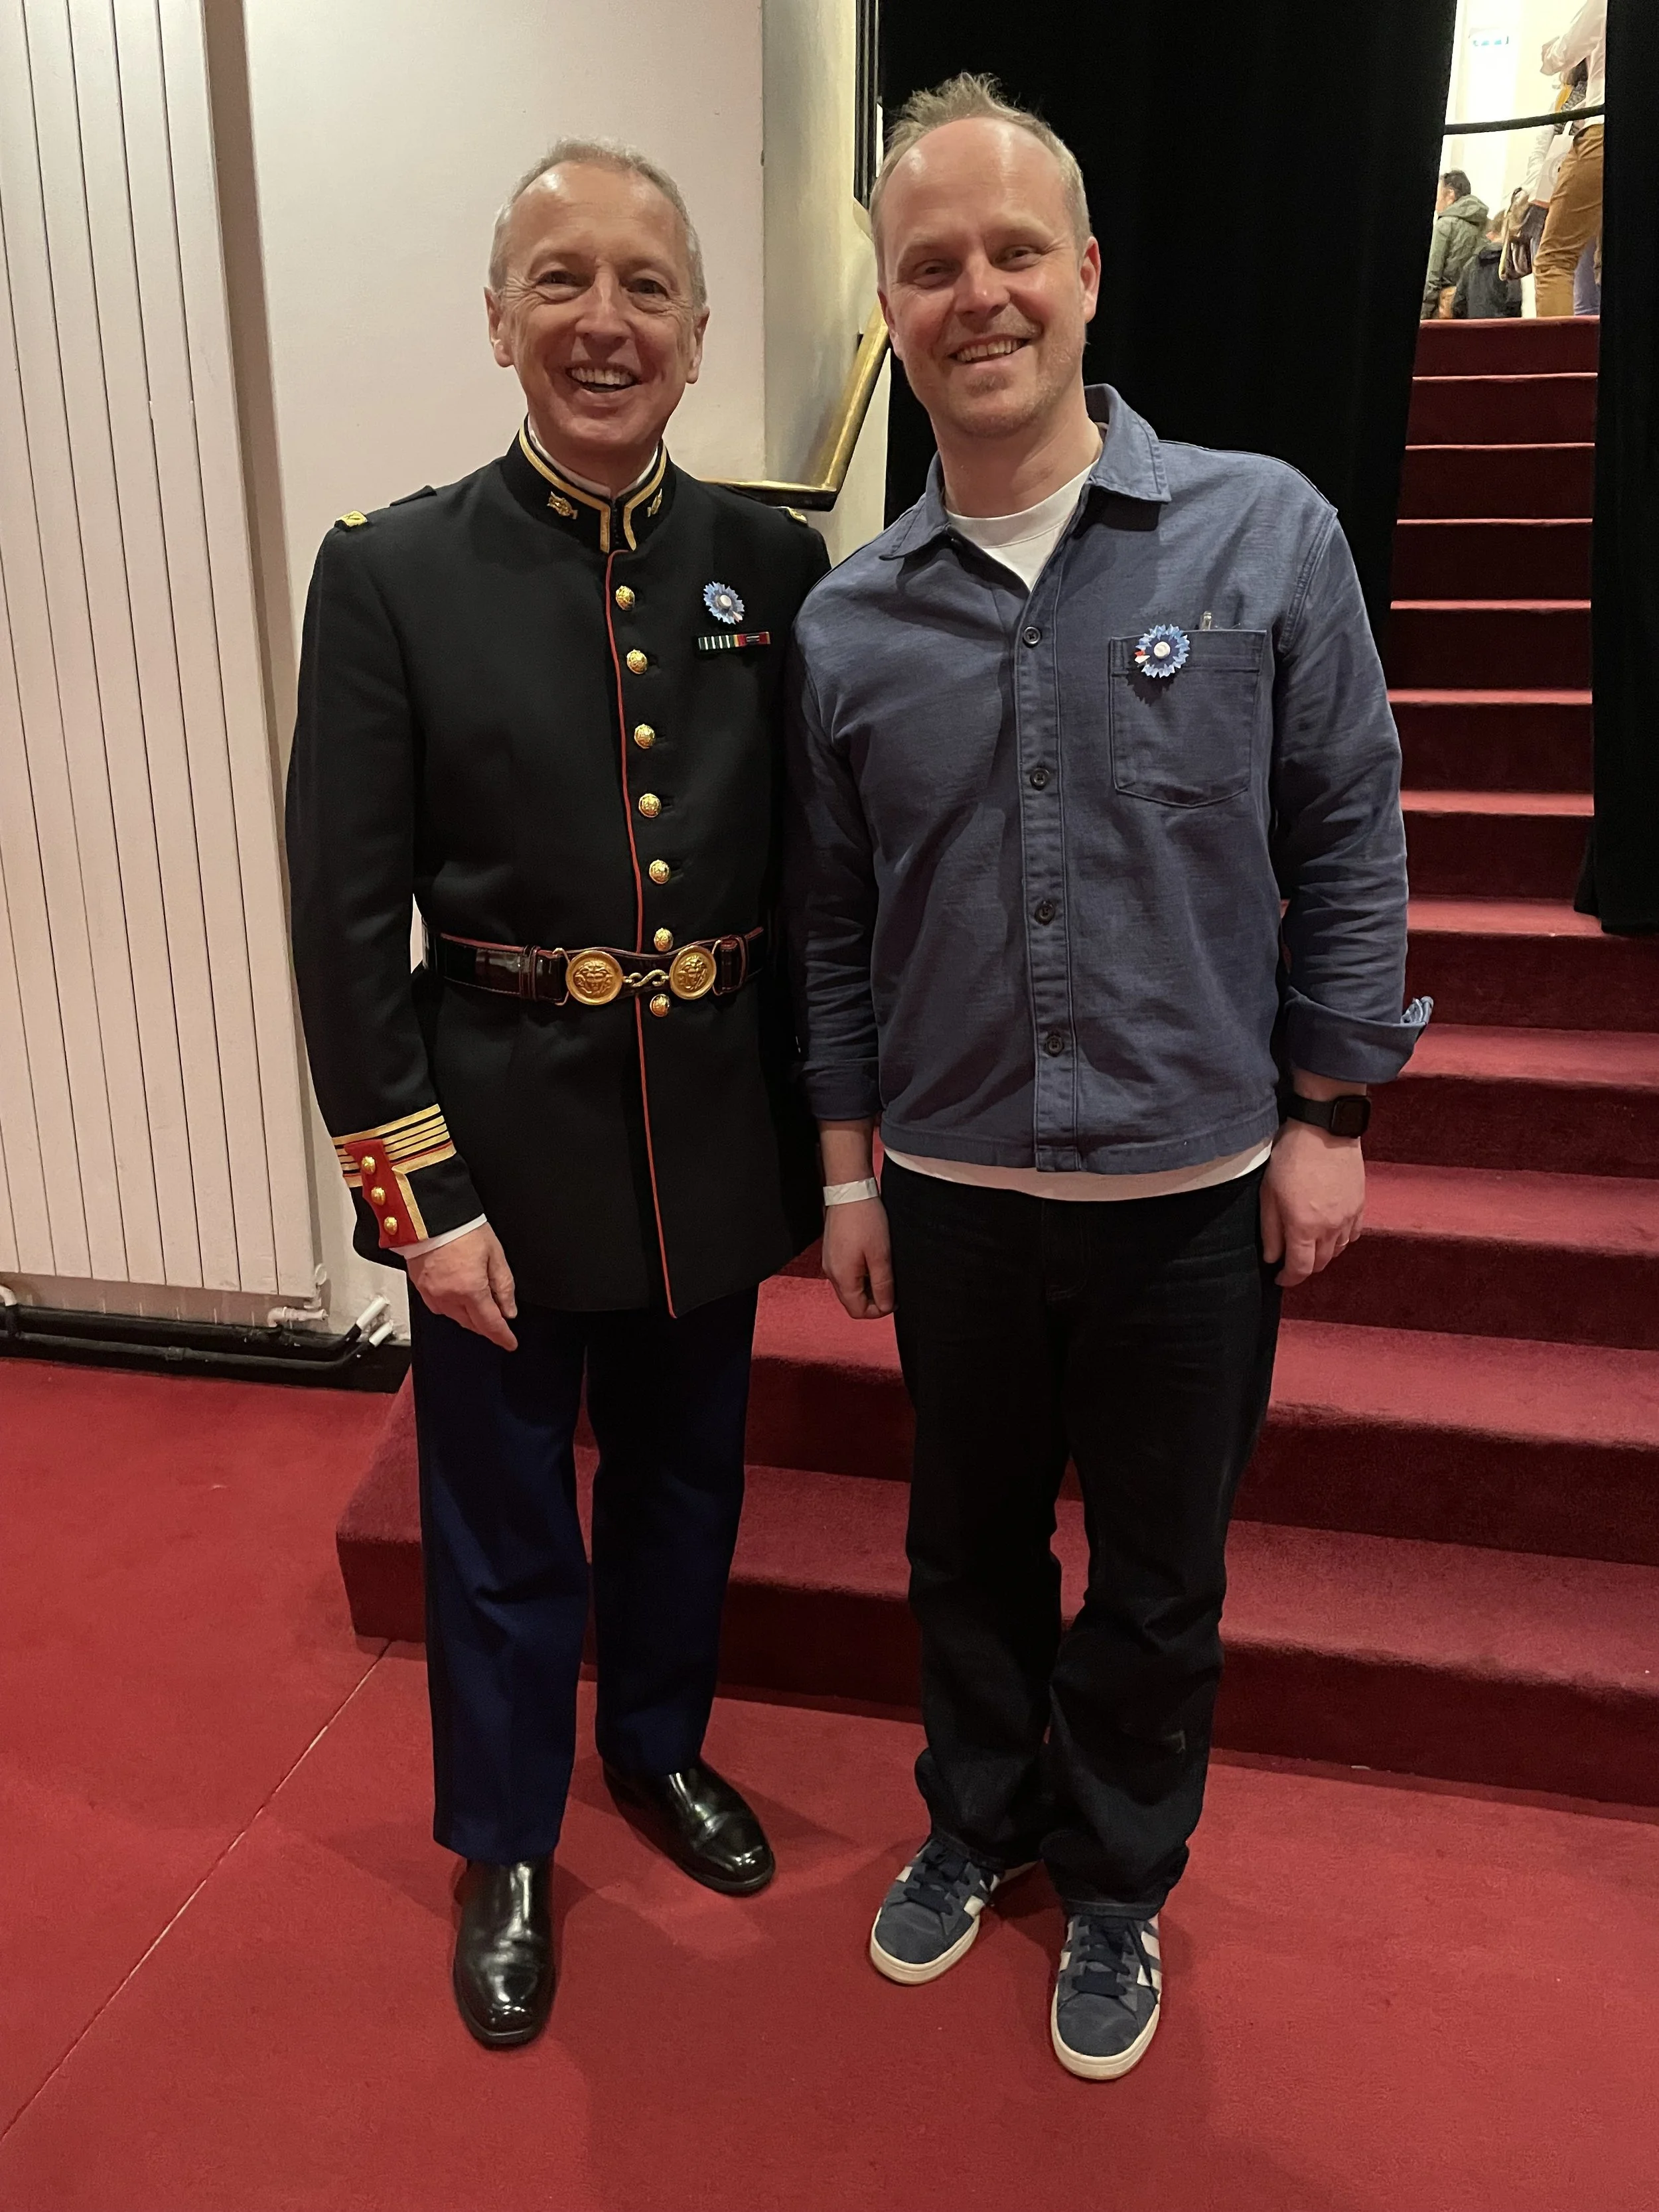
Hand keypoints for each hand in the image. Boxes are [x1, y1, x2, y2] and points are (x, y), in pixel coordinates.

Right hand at [406, 1224, 518, 1348]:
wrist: (428, 1215)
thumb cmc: (462, 1227)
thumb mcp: (494, 1253)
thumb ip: (504, 1285)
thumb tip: (509, 1309)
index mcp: (470, 1289)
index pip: (490, 1324)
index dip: (502, 1337)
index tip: (510, 1343)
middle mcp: (449, 1296)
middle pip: (472, 1324)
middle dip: (487, 1327)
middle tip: (498, 1322)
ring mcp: (432, 1294)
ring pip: (455, 1318)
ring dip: (469, 1318)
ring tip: (480, 1308)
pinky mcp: (420, 1288)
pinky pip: (439, 1308)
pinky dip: (452, 1309)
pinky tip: (459, 1299)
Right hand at [822, 1196, 893, 1319]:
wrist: (849, 1191)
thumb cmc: (866, 1220)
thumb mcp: (881, 1255)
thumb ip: (883, 1285)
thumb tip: (886, 1307)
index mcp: (842, 1278)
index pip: (857, 1311)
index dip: (878, 1311)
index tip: (894, 1299)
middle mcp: (831, 1274)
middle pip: (851, 1301)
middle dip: (872, 1300)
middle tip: (891, 1286)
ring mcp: (829, 1262)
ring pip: (849, 1287)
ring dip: (867, 1286)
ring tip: (883, 1271)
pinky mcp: (831, 1252)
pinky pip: (845, 1274)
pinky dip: (859, 1275)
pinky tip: (871, 1260)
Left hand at [1260, 1120, 1364, 1288]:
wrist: (1325, 1130)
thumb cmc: (1291, 1158)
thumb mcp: (1269, 1194)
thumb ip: (1270, 1230)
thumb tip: (1272, 1258)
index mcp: (1304, 1227)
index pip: (1300, 1269)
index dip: (1289, 1279)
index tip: (1280, 1278)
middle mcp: (1330, 1228)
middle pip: (1320, 1264)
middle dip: (1304, 1268)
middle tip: (1291, 1261)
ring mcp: (1348, 1217)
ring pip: (1337, 1251)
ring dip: (1322, 1255)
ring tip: (1309, 1245)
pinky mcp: (1360, 1205)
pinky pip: (1353, 1235)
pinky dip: (1341, 1240)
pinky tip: (1330, 1232)